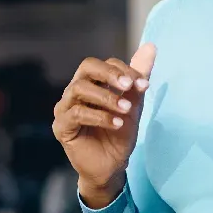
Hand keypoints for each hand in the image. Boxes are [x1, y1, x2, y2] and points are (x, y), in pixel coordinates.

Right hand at [53, 43, 156, 207]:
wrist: (112, 166)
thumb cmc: (119, 134)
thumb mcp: (133, 104)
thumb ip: (138, 77)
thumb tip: (151, 46)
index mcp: (91, 83)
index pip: (104, 64)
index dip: (124, 70)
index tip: (144, 85)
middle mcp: (74, 92)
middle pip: (86, 68)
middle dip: (110, 74)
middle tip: (129, 86)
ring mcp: (65, 109)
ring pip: (80, 89)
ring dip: (107, 97)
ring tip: (126, 109)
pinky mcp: (61, 127)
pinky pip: (77, 114)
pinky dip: (100, 116)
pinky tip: (117, 124)